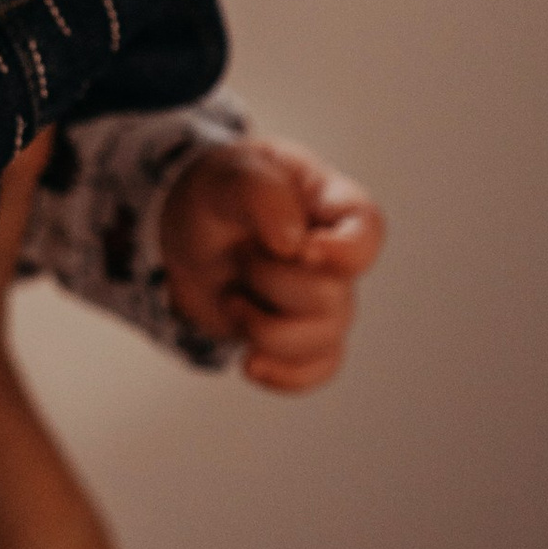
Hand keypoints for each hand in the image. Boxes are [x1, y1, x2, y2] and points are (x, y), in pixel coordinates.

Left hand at [159, 139, 383, 394]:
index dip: (346, 253)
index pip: (369, 233)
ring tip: (231, 299)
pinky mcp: (298, 338)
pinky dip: (282, 374)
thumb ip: (262, 194)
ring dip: (263, 328)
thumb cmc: (215, 192)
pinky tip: (248, 363)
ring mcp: (320, 302)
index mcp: (329, 205)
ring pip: (324, 341)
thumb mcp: (228, 174)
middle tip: (239, 257)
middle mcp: (334, 258)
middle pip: (333, 296)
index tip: (300, 251)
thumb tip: (293, 245)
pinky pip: (315, 371)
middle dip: (271, 283)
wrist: (178, 234)